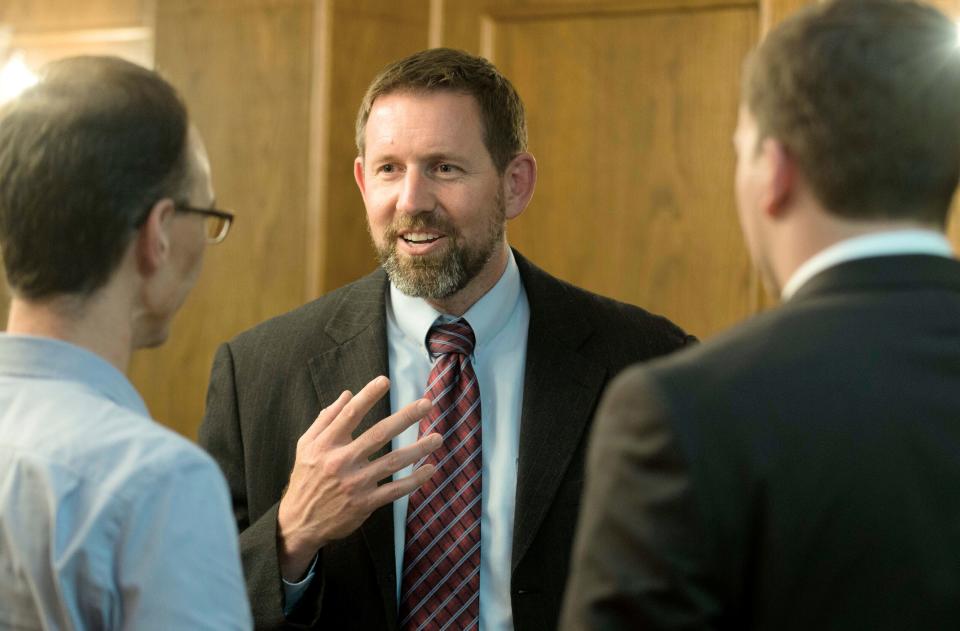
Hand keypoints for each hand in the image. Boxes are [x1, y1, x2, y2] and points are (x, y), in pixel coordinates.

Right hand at [276, 376, 439, 580]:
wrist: (300, 522)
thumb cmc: (305, 478)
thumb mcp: (305, 446)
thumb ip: (326, 419)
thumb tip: (347, 394)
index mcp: (326, 444)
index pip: (350, 414)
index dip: (368, 396)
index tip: (385, 381)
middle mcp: (341, 462)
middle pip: (378, 434)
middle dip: (405, 417)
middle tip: (427, 403)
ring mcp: (355, 484)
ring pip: (393, 462)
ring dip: (418, 449)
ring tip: (438, 437)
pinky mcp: (365, 503)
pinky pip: (395, 490)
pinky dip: (414, 480)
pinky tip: (430, 469)